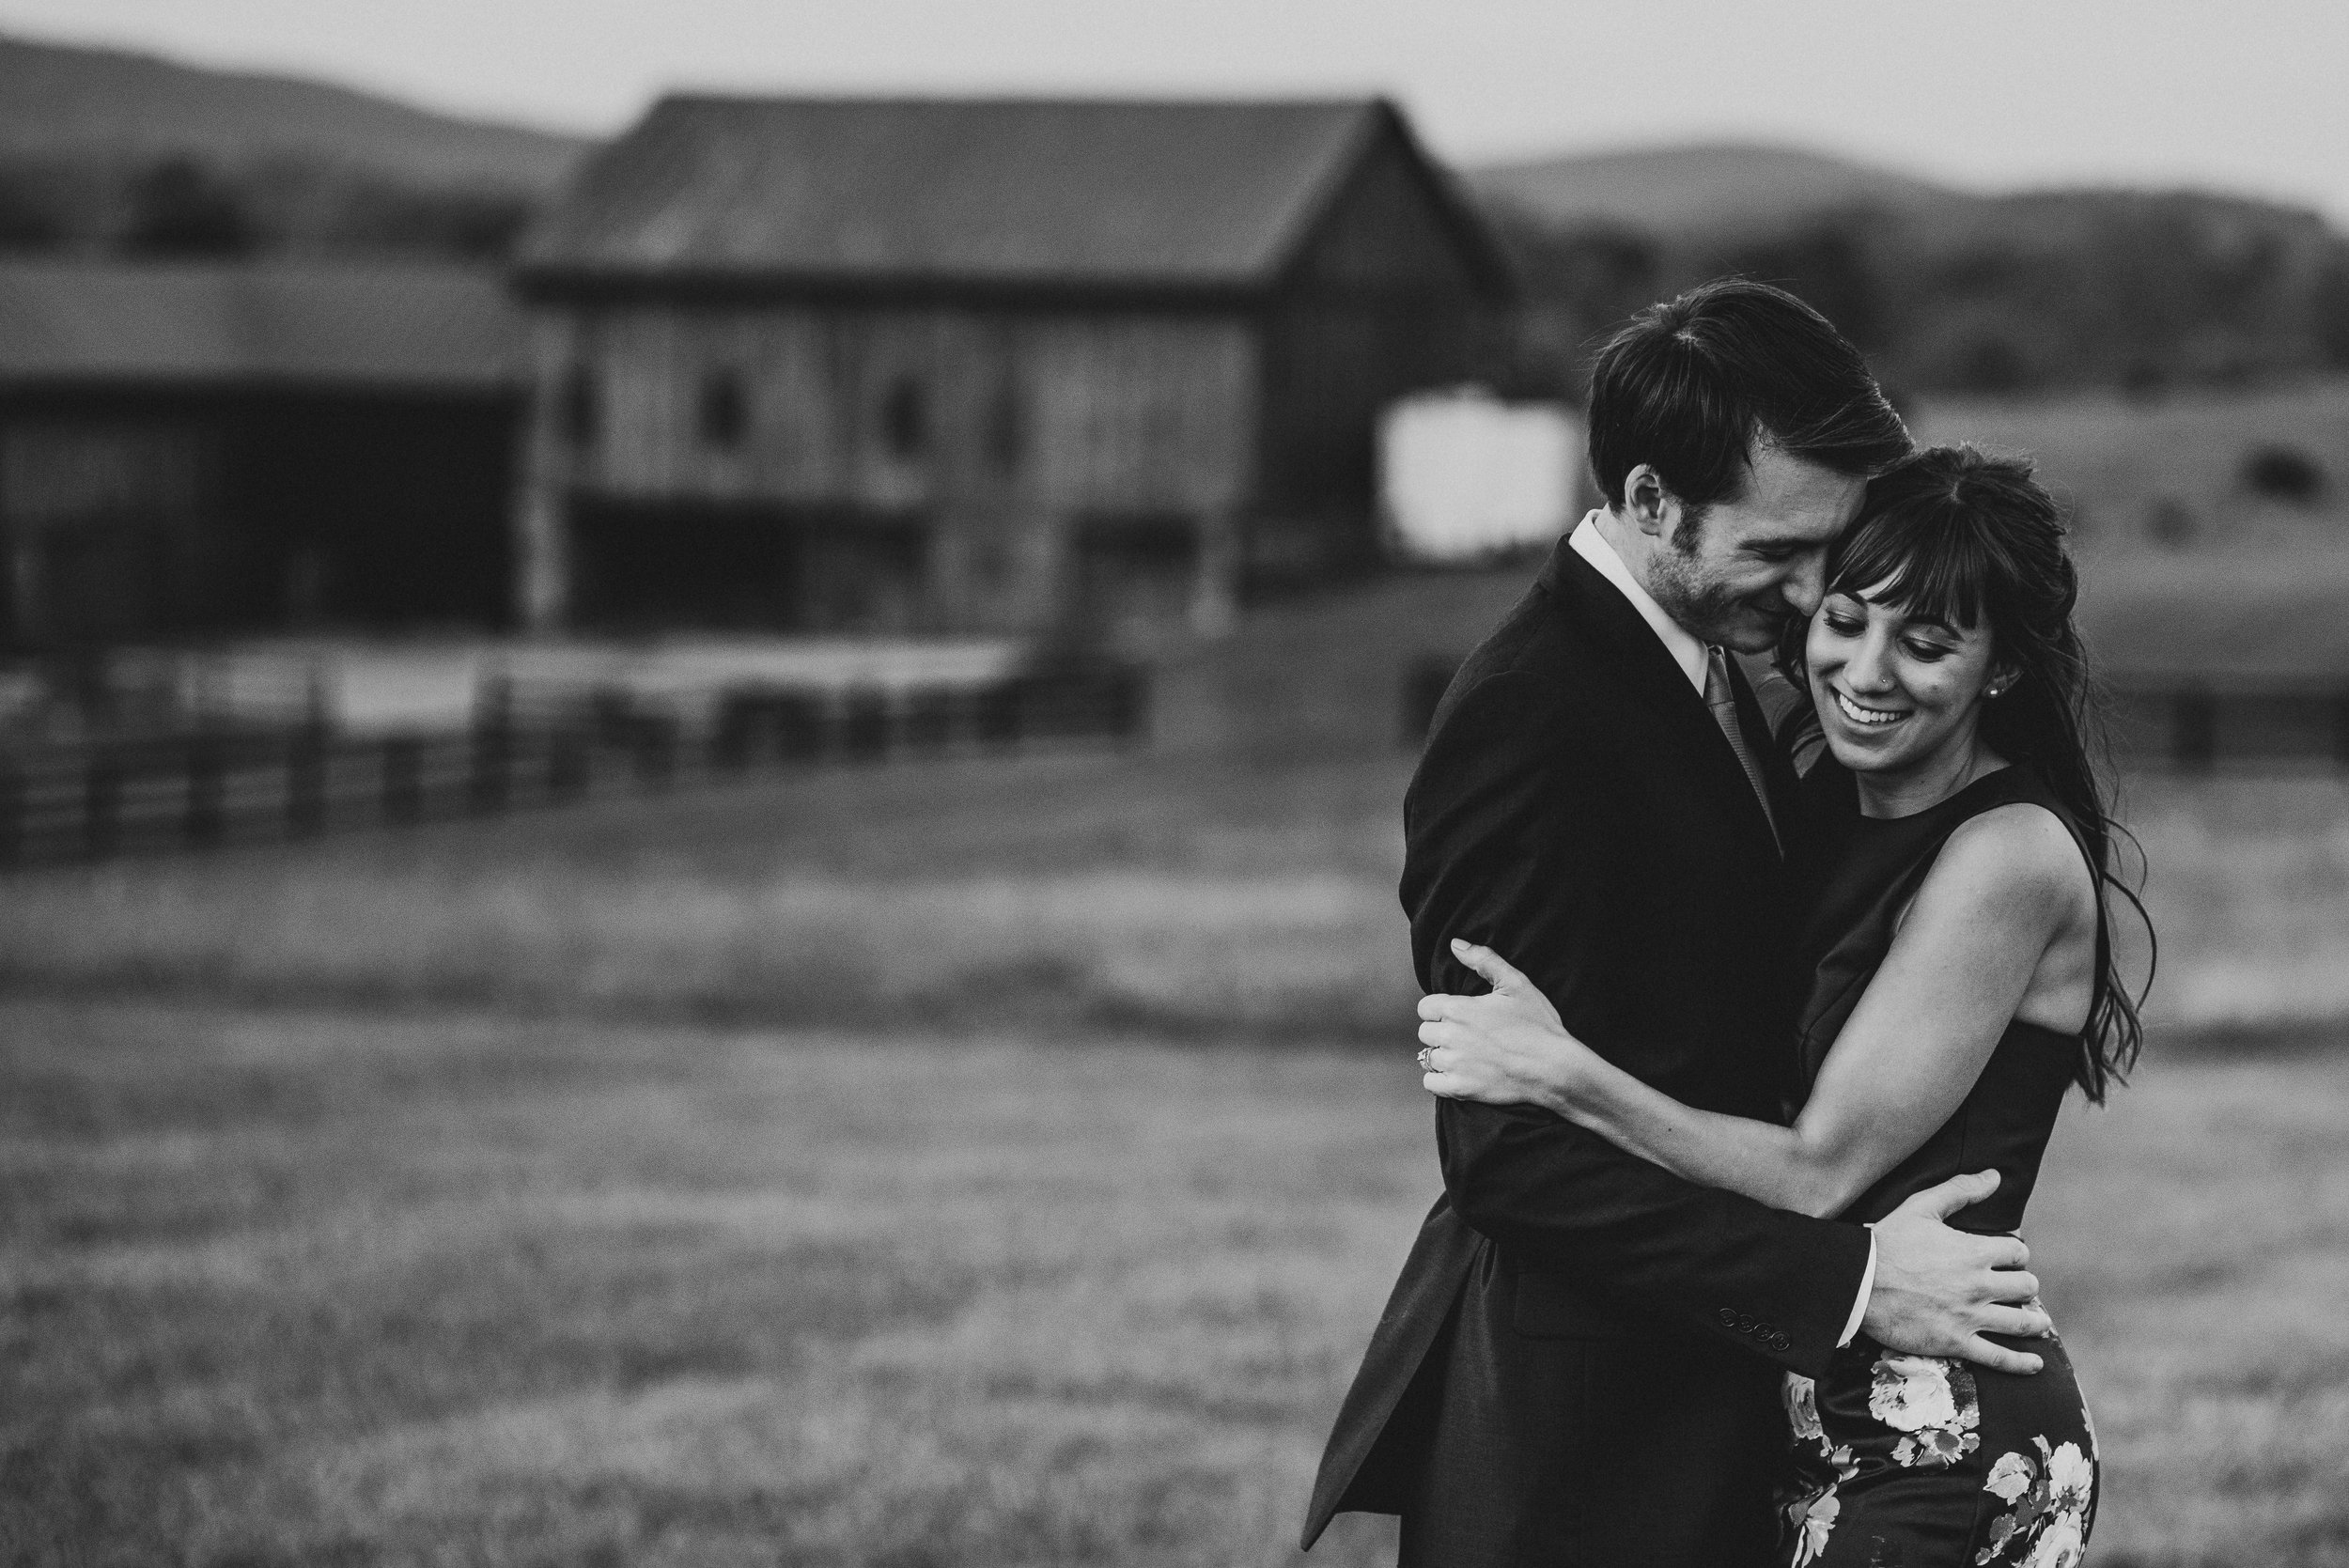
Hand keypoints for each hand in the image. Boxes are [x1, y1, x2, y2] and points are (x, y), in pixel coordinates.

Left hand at [1417, 939, 1589, 1110]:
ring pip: (1427, 1057)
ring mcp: (1455, 1064)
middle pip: (1425, 1032)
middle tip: (1464, 1035)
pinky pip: (1431, 1083)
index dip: (1440, 1010)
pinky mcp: (1461, 1088)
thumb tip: (1455, 944)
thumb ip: (1484, 960)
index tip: (1458, 1015)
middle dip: (1441, 1032)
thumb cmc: (1538, 1024)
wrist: (1555, 1067)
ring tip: (1464, 1055)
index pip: (1425, 1007)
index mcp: (1459, 1009)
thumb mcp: (1516, 983)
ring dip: (1442, 1055)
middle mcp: (1451, 1036)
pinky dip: (1439, 1080)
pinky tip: (1457, 1074)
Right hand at [1863, 1171, 2051, 1375]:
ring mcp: (1969, 1316)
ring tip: (2038, 1322)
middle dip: (2024, 1285)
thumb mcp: (1921, 1207)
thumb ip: (1960, 1190)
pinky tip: (2035, 1364)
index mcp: (1974, 1251)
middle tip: (2015, 1288)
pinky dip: (2021, 1363)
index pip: (2017, 1251)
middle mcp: (1979, 1284)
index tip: (2006, 1257)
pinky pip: (1999, 1357)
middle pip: (2026, 1286)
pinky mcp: (1956, 1342)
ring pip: (2021, 1322)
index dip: (2014, 1253)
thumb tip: (1995, 1176)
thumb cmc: (1887, 1242)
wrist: (1857, 1282)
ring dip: (2035, 1321)